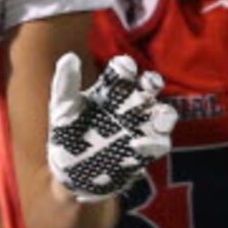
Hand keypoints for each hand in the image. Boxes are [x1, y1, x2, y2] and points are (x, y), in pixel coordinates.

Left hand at [47, 53, 175, 201]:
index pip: (124, 71)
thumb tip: (69, 56)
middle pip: (150, 87)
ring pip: (164, 115)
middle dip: (152, 83)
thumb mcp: (63, 108)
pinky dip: (152, 143)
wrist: (70, 170)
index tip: (123, 69)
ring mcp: (141, 127)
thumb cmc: (67, 132)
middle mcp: (131, 104)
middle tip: (148, 84)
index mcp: (112, 89)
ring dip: (164, 114)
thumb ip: (66, 84)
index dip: (126, 67)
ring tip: (158, 117)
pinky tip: (136, 144)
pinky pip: (159, 144)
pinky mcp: (146, 152)